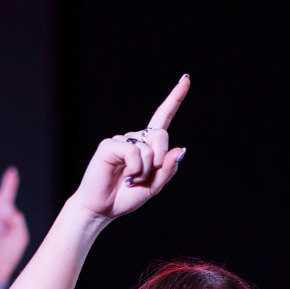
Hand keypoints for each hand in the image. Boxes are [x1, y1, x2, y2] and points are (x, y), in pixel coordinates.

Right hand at [0, 167, 31, 282]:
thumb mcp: (21, 235)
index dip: (9, 184)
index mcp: (4, 219)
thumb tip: (7, 208)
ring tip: (4, 230)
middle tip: (11, 217)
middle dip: (6, 201)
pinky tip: (0, 232)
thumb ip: (17, 220)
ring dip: (1, 214)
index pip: (5, 197)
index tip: (12, 172)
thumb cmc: (9, 255)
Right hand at [69, 76, 189, 222]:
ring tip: (130, 179)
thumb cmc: (126, 196)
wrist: (103, 209)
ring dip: (145, 170)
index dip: (175, 98)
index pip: (163, 118)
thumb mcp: (154, 186)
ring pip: (148, 148)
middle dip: (160, 158)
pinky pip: (134, 152)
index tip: (186, 79)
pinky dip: (136, 168)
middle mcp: (135, 139)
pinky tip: (126, 176)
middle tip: (146, 175)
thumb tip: (180, 150)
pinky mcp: (109, 145)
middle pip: (161, 135)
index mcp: (147, 146)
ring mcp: (121, 140)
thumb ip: (167, 169)